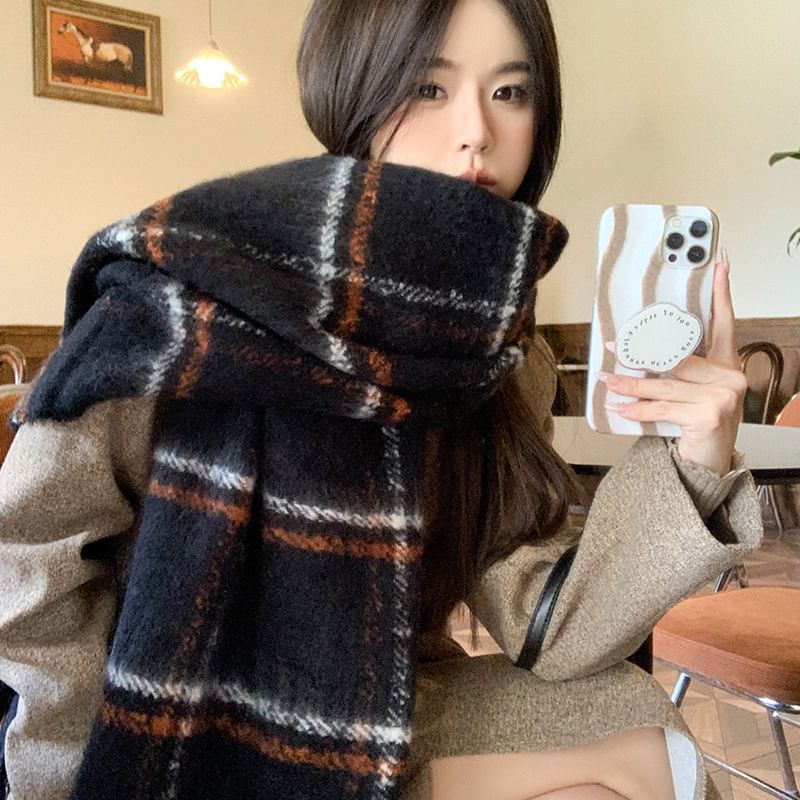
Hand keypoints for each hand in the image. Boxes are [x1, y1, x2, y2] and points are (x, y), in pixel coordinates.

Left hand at [603, 251, 746, 475]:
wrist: (708, 461)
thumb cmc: (698, 421)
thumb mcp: (692, 391)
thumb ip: (678, 371)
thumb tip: (641, 352)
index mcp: (726, 364)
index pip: (724, 323)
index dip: (721, 294)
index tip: (719, 266)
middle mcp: (730, 377)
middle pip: (678, 357)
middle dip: (642, 352)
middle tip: (614, 344)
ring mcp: (723, 397)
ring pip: (665, 384)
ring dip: (630, 383)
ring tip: (608, 379)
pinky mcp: (710, 416)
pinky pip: (663, 408)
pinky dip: (638, 408)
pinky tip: (620, 407)